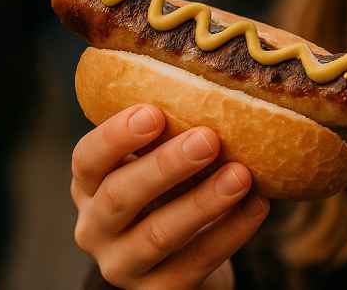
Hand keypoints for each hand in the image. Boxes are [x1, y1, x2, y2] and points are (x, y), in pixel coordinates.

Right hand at [70, 104, 269, 288]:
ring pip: (158, 235)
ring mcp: (124, 265)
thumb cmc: (173, 190)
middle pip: (120, 197)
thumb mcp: (158, 160)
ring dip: (202, 202)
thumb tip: (220, 80)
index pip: (88, 159)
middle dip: (165, 166)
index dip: (116, 136)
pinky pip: (195, 263)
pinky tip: (258, 204)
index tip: (153, 112)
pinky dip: (231, 233)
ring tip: (241, 174)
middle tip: (209, 139)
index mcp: (90, 185)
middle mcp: (96, 227)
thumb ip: (173, 130)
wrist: (185, 258)